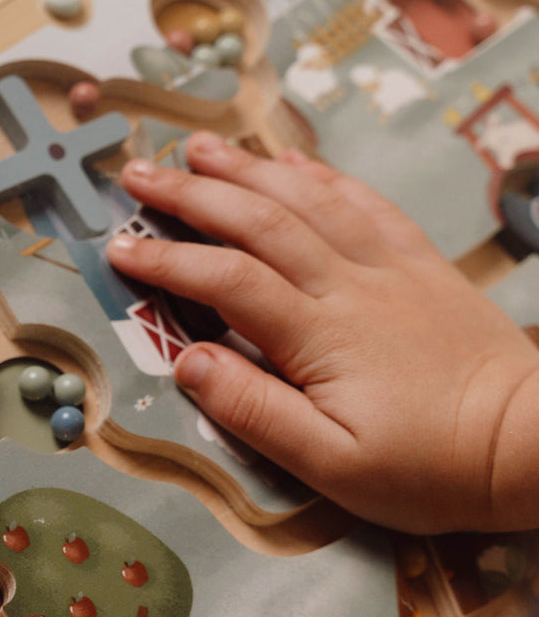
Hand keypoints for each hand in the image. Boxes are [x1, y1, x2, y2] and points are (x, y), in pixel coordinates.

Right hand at [107, 132, 538, 533]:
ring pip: (308, 199)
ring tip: (200, 149)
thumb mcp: (332, 465)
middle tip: (137, 176)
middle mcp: (350, 286)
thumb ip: (255, 411)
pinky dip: (322, 177)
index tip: (118, 249)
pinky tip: (292, 163)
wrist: (535, 444)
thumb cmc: (432, 467)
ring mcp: (389, 268)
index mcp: (321, 335)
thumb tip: (188, 362)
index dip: (167, 260)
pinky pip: (364, 204)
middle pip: (258, 221)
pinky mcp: (421, 265)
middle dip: (191, 195)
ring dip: (248, 169)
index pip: (226, 280)